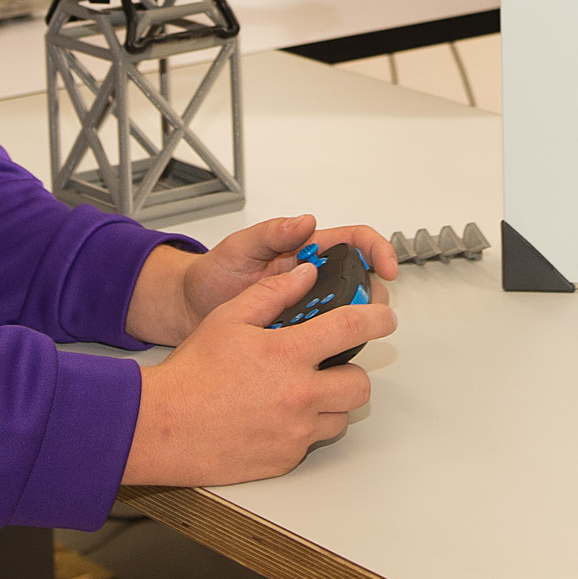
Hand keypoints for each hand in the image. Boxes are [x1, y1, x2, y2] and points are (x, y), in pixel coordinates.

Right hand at [121, 256, 399, 486]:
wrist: (162, 427)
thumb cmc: (190, 375)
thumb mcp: (228, 318)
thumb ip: (272, 293)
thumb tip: (306, 275)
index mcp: (287, 354)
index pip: (352, 330)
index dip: (377, 318)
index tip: (385, 317)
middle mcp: (299, 396)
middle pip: (359, 384)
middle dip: (350, 371)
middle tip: (330, 366)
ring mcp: (295, 432)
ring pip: (341, 417)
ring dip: (331, 403)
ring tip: (300, 392)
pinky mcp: (286, 459)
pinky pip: (313, 442)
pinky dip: (305, 429)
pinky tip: (277, 416)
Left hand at [124, 213, 397, 347]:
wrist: (190, 312)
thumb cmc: (214, 274)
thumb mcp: (238, 248)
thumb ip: (270, 234)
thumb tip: (306, 221)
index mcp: (307, 251)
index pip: (356, 243)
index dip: (378, 251)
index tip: (387, 269)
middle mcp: (314, 280)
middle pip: (362, 282)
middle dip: (372, 297)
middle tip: (364, 315)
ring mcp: (309, 310)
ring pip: (348, 316)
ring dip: (353, 326)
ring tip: (338, 337)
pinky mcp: (300, 337)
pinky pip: (327, 343)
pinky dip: (333, 349)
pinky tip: (324, 357)